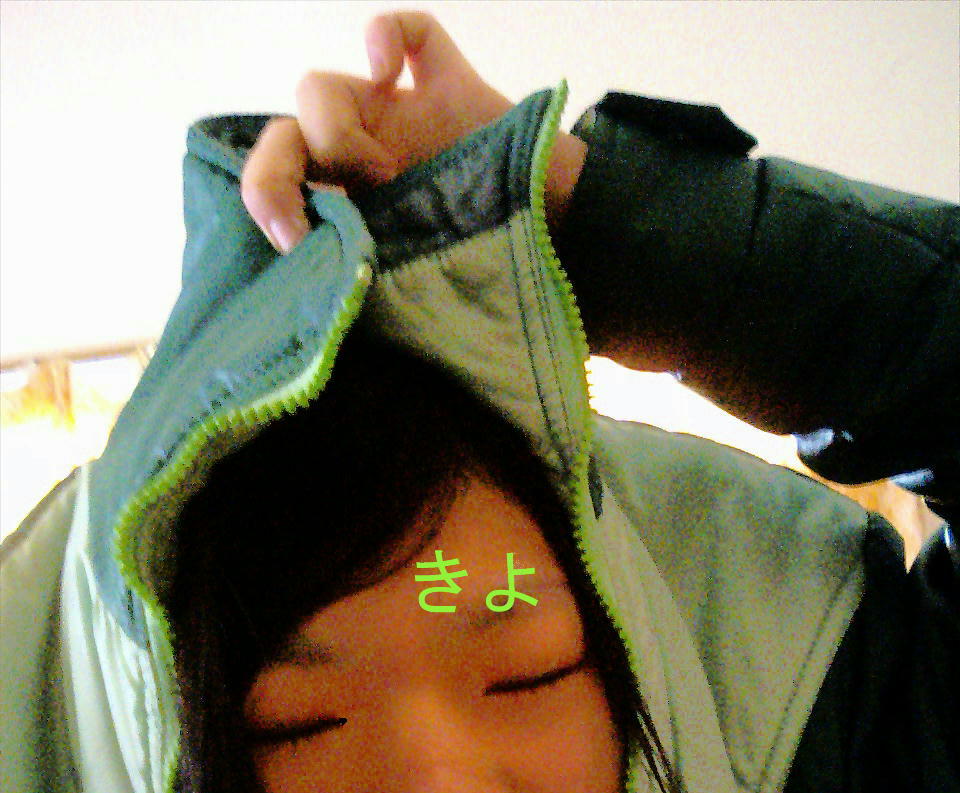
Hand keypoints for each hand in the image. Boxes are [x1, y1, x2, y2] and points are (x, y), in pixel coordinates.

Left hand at [241, 11, 585, 254]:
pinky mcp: (443, 81)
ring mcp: (396, 112)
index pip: (273, 171)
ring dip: (339, 131)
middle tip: (341, 210)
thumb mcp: (409, 279)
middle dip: (288, 168)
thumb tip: (315, 295)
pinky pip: (403, 29)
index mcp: (345, 196)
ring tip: (389, 177)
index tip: (297, 240)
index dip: (267, 194)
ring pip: (319, 86)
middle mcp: (358, 150)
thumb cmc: (486, 258)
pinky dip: (385, 36)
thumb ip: (363, 272)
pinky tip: (390, 71)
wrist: (562, 232)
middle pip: (282, 128)